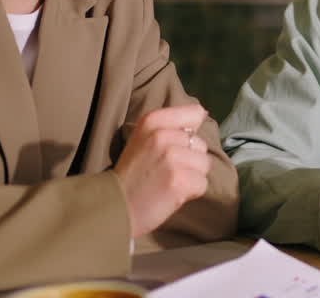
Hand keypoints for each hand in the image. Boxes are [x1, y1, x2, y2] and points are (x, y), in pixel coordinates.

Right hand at [113, 104, 211, 237]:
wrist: (115, 207)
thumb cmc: (132, 174)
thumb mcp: (144, 138)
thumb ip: (170, 126)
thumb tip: (201, 114)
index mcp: (152, 121)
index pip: (195, 113)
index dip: (189, 133)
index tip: (174, 146)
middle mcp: (162, 135)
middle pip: (201, 144)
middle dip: (190, 159)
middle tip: (167, 171)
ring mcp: (172, 157)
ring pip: (205, 164)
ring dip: (192, 176)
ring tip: (170, 182)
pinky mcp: (181, 180)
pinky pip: (202, 183)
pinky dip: (192, 192)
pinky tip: (172, 194)